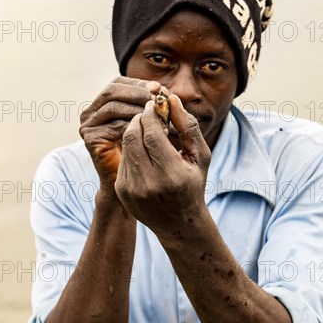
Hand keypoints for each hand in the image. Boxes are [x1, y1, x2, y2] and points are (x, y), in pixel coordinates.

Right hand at [79, 77, 167, 196]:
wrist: (130, 181)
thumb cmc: (141, 149)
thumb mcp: (146, 121)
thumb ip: (149, 104)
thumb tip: (160, 88)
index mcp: (102, 103)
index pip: (118, 82)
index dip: (139, 83)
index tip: (160, 89)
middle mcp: (90, 111)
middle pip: (112, 90)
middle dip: (137, 93)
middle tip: (158, 100)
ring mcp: (88, 125)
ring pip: (113, 106)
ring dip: (137, 109)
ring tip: (157, 116)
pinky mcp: (91, 139)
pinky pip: (114, 125)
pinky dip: (134, 126)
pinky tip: (151, 132)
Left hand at [114, 95, 210, 237]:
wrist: (178, 224)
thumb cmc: (193, 184)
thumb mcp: (200, 156)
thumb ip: (188, 126)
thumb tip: (171, 98)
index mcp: (171, 174)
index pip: (151, 133)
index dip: (150, 114)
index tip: (153, 104)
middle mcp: (149, 183)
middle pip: (133, 136)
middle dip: (138, 119)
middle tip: (146, 113)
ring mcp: (132, 189)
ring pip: (125, 146)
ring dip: (133, 132)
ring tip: (146, 129)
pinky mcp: (121, 191)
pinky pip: (123, 159)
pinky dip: (131, 148)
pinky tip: (142, 149)